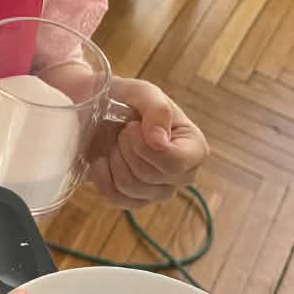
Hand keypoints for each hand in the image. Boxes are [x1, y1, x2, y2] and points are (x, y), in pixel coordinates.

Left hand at [86, 79, 207, 208]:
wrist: (98, 111)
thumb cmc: (127, 100)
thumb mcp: (143, 92)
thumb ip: (157, 109)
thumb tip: (159, 142)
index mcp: (195, 148)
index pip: (175, 163)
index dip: (146, 147)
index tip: (132, 125)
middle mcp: (183, 175)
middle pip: (148, 175)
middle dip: (126, 147)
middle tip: (123, 130)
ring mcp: (160, 192)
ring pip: (129, 186)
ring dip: (114, 158)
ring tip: (116, 142)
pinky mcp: (136, 201)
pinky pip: (115, 198)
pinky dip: (102, 176)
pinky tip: (103, 158)